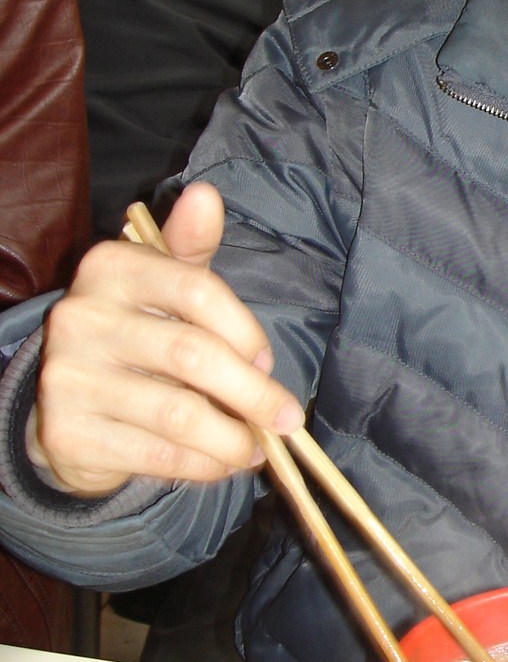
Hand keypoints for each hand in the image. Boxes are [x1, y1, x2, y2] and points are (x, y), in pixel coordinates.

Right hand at [29, 181, 303, 496]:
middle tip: (287, 419)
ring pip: (178, 414)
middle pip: (192, 355)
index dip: (246, 331)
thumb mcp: (164, 285)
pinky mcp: (67, 432)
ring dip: (232, 438)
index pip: (197, 290)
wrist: (68, 405)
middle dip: (253, 394)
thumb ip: (190, 246)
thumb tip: (206, 196)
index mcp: (110, 267)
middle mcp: (80, 316)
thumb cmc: (139, 334)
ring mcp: (68, 376)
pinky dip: (202, 465)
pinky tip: (221, 464)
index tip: (269, 361)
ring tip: (255, 448)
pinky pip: (156, 454)